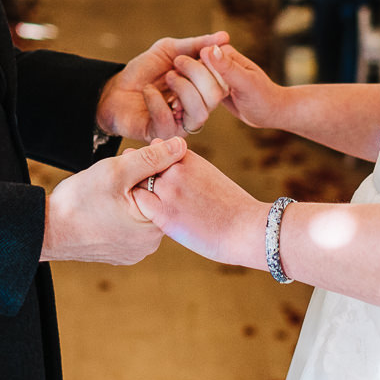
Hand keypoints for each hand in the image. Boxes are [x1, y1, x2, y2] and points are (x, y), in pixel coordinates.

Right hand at [41, 137, 187, 263]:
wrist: (47, 231)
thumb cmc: (79, 201)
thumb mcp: (117, 171)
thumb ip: (151, 158)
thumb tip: (180, 145)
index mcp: (153, 226)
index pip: (166, 188)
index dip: (148, 169)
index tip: (127, 164)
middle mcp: (149, 244)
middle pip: (155, 202)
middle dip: (139, 183)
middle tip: (114, 177)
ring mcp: (135, 252)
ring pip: (141, 214)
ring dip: (130, 199)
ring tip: (105, 194)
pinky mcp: (122, 255)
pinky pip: (130, 228)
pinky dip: (121, 215)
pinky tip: (103, 210)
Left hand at [97, 32, 230, 141]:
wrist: (115, 89)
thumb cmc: (145, 71)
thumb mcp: (170, 50)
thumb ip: (196, 45)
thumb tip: (225, 36)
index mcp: (204, 90)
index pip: (224, 82)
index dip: (215, 65)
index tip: (200, 52)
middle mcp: (198, 109)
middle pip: (216, 96)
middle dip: (197, 73)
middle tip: (177, 63)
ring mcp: (181, 125)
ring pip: (199, 112)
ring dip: (182, 88)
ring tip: (167, 76)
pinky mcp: (162, 135)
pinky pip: (169, 120)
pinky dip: (157, 101)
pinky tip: (148, 91)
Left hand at [131, 149, 267, 269]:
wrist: (248, 228)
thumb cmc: (233, 208)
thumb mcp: (210, 177)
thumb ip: (189, 172)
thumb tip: (174, 173)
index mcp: (188, 158)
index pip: (156, 151)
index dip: (149, 164)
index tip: (149, 175)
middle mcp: (176, 169)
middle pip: (141, 164)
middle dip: (137, 175)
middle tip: (132, 188)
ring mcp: (169, 190)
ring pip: (137, 183)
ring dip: (135, 192)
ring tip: (134, 205)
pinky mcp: (165, 213)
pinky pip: (139, 204)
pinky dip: (137, 208)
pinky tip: (142, 218)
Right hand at [175, 42, 284, 129]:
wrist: (272, 112)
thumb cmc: (263, 98)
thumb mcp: (246, 83)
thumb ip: (228, 67)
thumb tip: (210, 49)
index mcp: (226, 54)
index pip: (199, 60)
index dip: (189, 74)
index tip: (179, 89)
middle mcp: (219, 61)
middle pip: (193, 70)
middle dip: (185, 86)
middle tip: (174, 103)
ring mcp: (215, 74)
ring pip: (192, 81)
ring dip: (185, 94)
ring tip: (175, 110)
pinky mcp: (213, 87)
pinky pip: (197, 91)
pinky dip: (190, 100)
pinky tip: (181, 112)